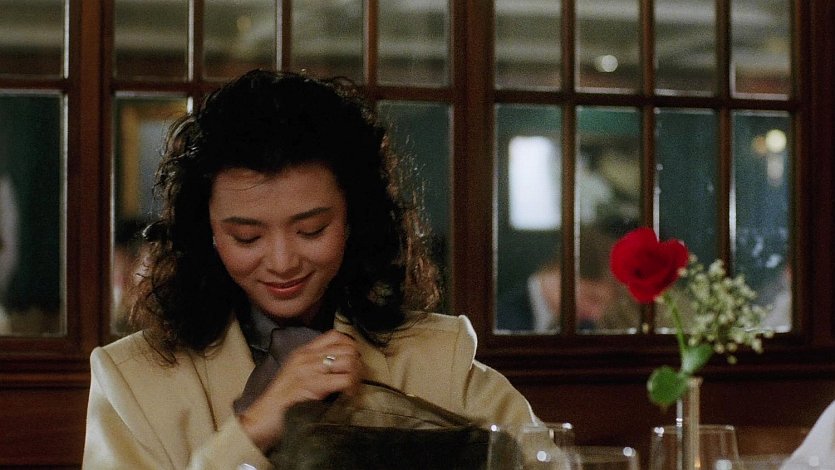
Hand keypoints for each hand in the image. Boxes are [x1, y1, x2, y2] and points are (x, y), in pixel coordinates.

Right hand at [238, 329, 363, 451]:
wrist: (264, 416)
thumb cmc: (280, 401)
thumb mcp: (295, 374)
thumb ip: (313, 366)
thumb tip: (338, 367)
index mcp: (303, 352)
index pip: (334, 335)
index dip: (350, 345)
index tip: (354, 359)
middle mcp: (308, 357)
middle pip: (346, 348)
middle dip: (357, 363)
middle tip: (357, 378)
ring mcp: (311, 369)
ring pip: (349, 360)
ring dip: (357, 375)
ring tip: (353, 387)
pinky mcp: (315, 385)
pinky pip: (345, 379)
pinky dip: (352, 387)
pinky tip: (347, 395)